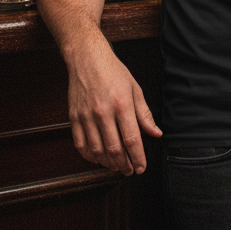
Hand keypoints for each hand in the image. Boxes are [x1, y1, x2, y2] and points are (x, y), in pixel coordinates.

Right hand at [67, 36, 162, 174]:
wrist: (87, 58)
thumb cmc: (114, 71)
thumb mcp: (135, 88)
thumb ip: (144, 114)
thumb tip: (156, 134)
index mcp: (122, 104)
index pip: (132, 139)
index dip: (138, 158)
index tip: (142, 168)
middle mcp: (103, 112)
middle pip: (114, 149)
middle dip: (124, 165)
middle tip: (130, 171)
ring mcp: (86, 116)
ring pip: (97, 151)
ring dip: (108, 164)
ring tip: (116, 166)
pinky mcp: (74, 118)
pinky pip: (80, 145)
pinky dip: (90, 156)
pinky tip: (98, 158)